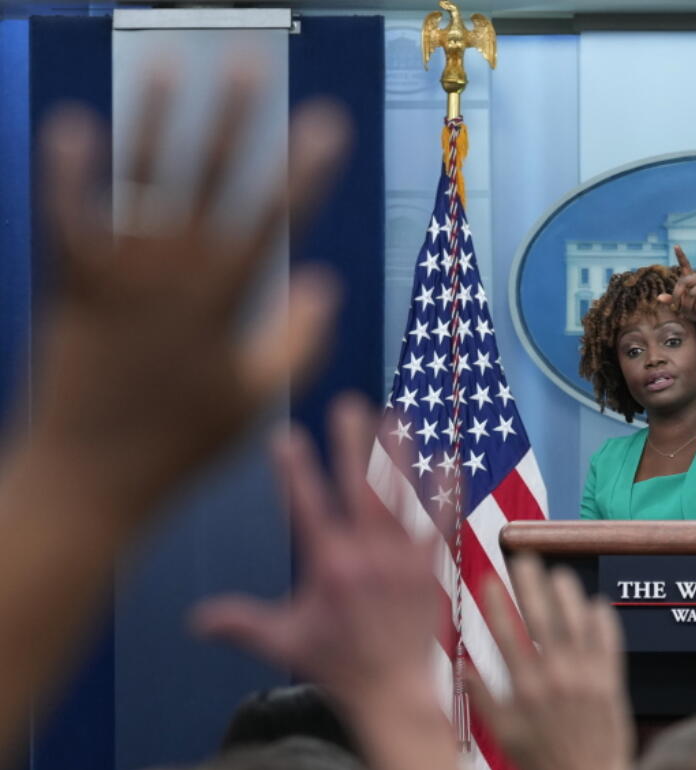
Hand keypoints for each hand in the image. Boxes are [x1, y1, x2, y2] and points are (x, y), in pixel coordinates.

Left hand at [33, 61, 348, 517]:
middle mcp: (168, 275)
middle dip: (233, 120)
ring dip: (154, 121)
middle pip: (206, 181)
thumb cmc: (179, 444)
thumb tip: (325, 282)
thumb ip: (297, 342)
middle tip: (249, 63)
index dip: (304, 170)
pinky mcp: (68, 283)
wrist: (86, 479)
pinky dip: (69, 171)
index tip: (329, 125)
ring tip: (167, 64)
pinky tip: (74, 122)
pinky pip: (65, 216)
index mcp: (220, 303)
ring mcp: (113, 275)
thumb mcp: (253, 400)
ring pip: (138, 182)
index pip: (271, 220)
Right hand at [194, 396, 460, 769]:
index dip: (294, 471)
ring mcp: (403, 559)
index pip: (306, 507)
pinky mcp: (431, 567)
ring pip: (400, 497)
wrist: (394, 690)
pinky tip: (447, 461)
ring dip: (398, 456)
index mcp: (328, 567)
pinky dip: (444, 493)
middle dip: (351, 445)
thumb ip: (241, 624)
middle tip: (347, 405)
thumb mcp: (283, 642)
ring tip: (396, 417)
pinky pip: (440, 522)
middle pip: (357, 489)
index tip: (284, 436)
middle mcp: (367, 556)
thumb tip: (194, 620)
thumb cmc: (336, 665)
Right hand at [468, 555, 639, 769]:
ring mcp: (587, 679)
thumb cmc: (542, 762)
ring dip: (568, 594)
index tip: (489, 578)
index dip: (496, 604)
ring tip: (560, 573)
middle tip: (526, 558)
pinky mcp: (611, 683)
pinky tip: (596, 603)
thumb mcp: (503, 735)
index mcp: (525, 690)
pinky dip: (603, 620)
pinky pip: (608, 643)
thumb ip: (482, 698)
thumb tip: (461, 667)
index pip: (507, 635)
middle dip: (532, 584)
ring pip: (578, 624)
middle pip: (543, 619)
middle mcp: (556, 679)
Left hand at [657, 245, 695, 330]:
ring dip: (689, 306)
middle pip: (684, 282)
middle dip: (678, 296)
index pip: (686, 265)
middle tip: (677, 307)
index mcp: (692, 280)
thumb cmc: (695, 312)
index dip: (681, 256)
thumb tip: (658, 298)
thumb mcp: (681, 306)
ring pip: (692, 293)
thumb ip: (671, 301)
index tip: (676, 246)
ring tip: (692, 311)